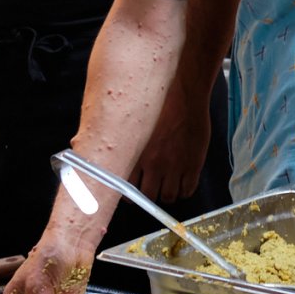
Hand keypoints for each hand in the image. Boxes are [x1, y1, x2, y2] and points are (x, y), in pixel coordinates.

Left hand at [131, 86, 212, 204]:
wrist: (185, 96)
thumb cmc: (160, 106)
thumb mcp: (136, 126)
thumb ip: (127, 147)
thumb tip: (101, 153)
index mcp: (137, 155)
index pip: (128, 187)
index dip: (131, 195)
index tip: (133, 194)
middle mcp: (154, 164)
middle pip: (149, 196)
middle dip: (150, 197)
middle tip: (153, 190)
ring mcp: (175, 166)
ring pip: (169, 196)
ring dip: (168, 194)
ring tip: (169, 187)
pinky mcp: (193, 165)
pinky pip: (188, 190)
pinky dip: (185, 191)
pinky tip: (183, 184)